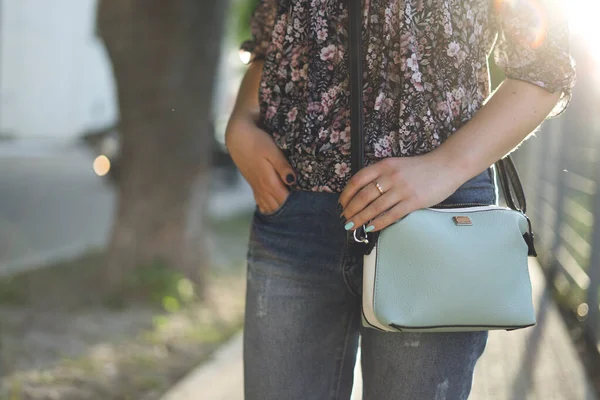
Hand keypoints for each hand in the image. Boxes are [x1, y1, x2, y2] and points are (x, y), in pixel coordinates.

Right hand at [225, 117, 295, 213]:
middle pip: (277, 206)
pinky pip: (261, 202)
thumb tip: (293, 181)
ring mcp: (256, 187)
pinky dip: (267, 208)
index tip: (307, 209)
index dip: (295, 206)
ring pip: (268, 206)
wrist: (237, 137)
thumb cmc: (257, 141)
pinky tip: (273, 211)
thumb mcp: (272, 151)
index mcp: (269, 181)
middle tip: (302, 214)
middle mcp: (262, 188)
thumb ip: (282, 166)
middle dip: (289, 212)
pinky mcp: (253, 184)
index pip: (284, 200)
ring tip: (291, 216)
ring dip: (279, 212)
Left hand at [338, 153, 461, 231]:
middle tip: (345, 218)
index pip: (358, 180)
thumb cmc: (421, 168)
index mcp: (384, 165)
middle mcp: (391, 176)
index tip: (342, 204)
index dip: (347, 194)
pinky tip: (371, 228)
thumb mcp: (397, 165)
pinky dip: (378, 223)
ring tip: (352, 226)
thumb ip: (381, 175)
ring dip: (361, 218)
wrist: (447, 166)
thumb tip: (364, 193)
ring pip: (375, 207)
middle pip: (363, 196)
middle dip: (351, 209)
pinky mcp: (413, 201)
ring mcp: (402, 189)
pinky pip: (391, 215)